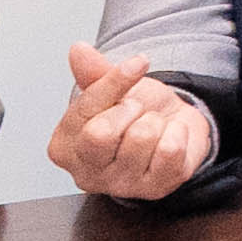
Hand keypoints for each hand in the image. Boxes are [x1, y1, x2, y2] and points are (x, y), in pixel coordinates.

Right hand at [42, 40, 212, 200]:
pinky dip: (177, 134)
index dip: (115, 82)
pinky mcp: (155, 189)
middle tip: (137, 109)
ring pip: (141, 138)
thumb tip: (78, 50)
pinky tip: (169, 138)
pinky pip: (170, 151)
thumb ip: (93, 72)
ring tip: (153, 126)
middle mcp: (86, 173)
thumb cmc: (134, 112)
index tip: (138, 63)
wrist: (171, 126)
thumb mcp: (112, 87)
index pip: (84, 110)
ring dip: (155, 121)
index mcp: (64, 147)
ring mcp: (120, 186)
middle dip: (130, 108)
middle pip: (102, 134)